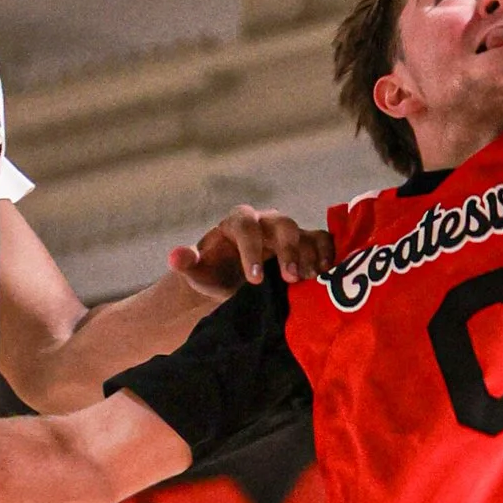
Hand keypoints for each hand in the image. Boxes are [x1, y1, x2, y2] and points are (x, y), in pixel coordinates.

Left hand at [170, 207, 331, 299]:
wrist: (233, 280)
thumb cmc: (215, 273)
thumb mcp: (199, 271)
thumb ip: (188, 263)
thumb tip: (175, 257)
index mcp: (237, 223)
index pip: (246, 228)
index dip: (252, 251)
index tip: (254, 280)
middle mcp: (265, 222)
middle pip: (282, 225)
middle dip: (288, 250)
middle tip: (291, 278)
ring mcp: (287, 232)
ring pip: (303, 233)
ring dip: (309, 255)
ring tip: (311, 280)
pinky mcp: (304, 244)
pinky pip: (321, 240)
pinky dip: (326, 253)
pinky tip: (327, 273)